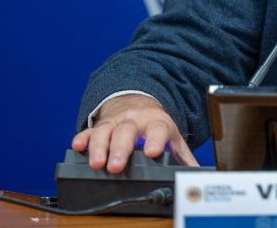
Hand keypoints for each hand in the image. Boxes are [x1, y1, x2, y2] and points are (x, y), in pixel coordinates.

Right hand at [71, 93, 197, 172]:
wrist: (139, 102)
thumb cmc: (156, 126)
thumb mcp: (172, 137)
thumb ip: (183, 156)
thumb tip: (198, 174)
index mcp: (157, 123)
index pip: (157, 129)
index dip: (155, 140)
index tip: (152, 151)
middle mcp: (135, 120)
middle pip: (127, 131)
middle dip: (121, 149)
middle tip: (115, 166)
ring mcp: (116, 121)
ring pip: (106, 131)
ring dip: (99, 147)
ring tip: (96, 163)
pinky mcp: (100, 125)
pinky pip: (90, 130)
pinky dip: (83, 138)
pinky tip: (78, 146)